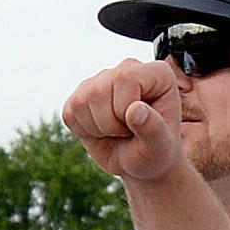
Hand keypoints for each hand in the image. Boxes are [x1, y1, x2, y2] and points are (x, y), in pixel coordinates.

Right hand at [62, 59, 191, 185]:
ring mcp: (103, 79)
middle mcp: (129, 68)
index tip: (137, 125)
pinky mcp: (82, 94)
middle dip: (108, 123)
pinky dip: (82, 131)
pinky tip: (102, 132)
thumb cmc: (156, 152)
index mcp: (157, 74)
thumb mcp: (160, 147)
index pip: (125, 78)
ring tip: (115, 131)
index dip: (124, 109)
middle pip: (98, 91)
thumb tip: (134, 109)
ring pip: (80, 101)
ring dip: (95, 128)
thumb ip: (153, 129)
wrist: (141, 161)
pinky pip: (69, 112)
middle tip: (126, 132)